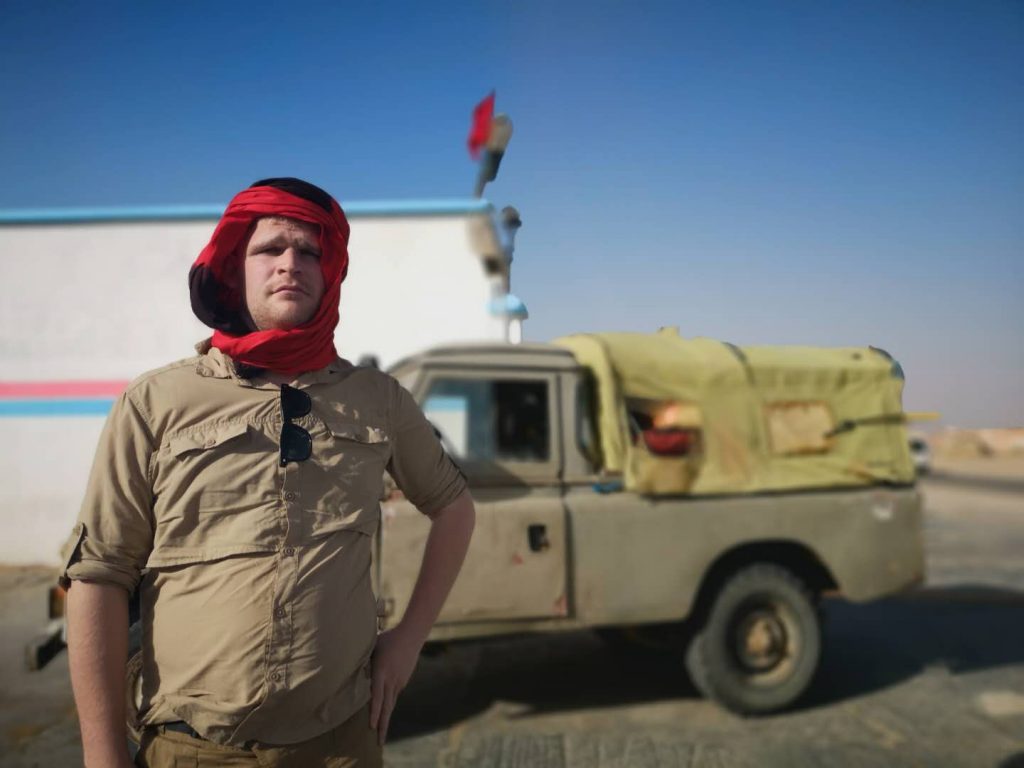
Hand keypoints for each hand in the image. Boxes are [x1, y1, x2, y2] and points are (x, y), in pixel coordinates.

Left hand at [369, 625, 424, 744]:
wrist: (412, 635)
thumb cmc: (388, 638)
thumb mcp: (372, 648)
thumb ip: (364, 662)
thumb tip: (352, 674)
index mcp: (382, 671)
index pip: (377, 696)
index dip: (374, 712)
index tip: (372, 726)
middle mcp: (392, 680)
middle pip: (387, 706)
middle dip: (382, 725)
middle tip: (379, 742)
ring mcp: (399, 681)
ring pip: (391, 703)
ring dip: (385, 718)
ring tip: (380, 734)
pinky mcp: (403, 680)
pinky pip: (394, 694)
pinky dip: (388, 703)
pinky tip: (384, 708)